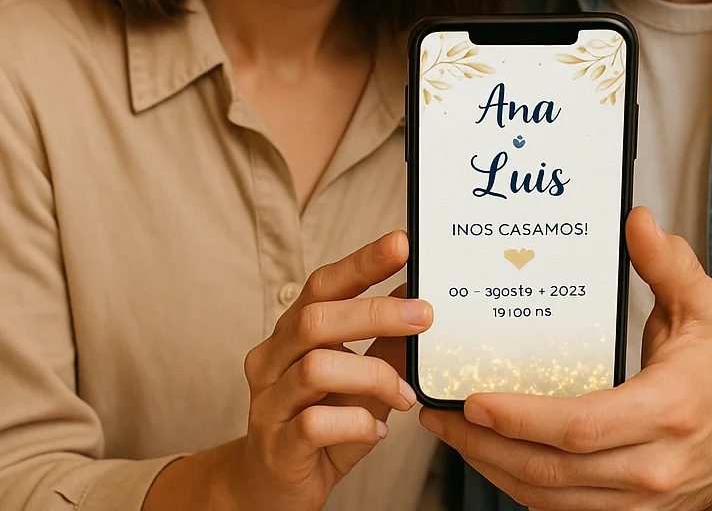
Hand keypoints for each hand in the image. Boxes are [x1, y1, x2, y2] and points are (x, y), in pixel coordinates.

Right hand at [234, 230, 432, 510]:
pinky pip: (315, 424)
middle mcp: (273, 358)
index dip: (362, 261)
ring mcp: (269, 402)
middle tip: (424, 316)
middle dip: (376, 312)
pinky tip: (376, 430)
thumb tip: (419, 299)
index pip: (323, 283)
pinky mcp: (276, 445)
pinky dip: (357, 424)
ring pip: (317, 368)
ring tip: (405, 396)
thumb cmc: (321, 422)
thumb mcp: (362, 379)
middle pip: (317, 319)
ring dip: (374, 376)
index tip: (401, 243)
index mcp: (293, 331)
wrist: (272, 488)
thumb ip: (385, 342)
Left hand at [420, 208, 711, 510]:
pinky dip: (517, 484)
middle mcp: (651, 466)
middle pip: (553, 470)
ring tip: (451, 430)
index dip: (524, 418)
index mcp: (668, 411)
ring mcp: (636, 501)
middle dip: (487, 445)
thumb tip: (637, 221)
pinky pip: (559, 509)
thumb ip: (668, 265)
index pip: (583, 426)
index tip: (477, 399)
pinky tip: (489, 455)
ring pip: (548, 497)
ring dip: (491, 468)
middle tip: (442, 411)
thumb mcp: (703, 309)